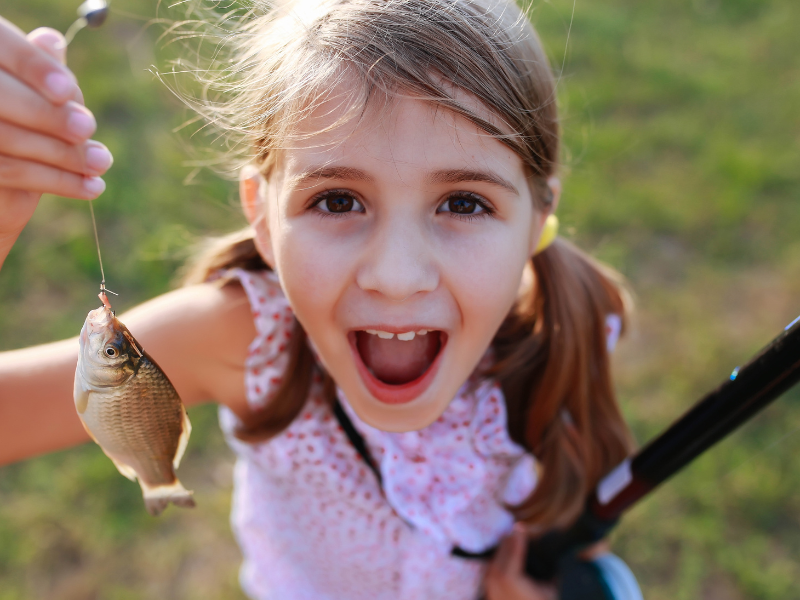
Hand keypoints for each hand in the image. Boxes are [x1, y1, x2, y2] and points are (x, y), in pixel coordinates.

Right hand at [0, 17, 112, 268]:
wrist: (4, 194)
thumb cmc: (21, 128)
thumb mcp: (33, 96)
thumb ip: (38, 70)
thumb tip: (51, 40)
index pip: (1, 46)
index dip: (33, 66)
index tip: (67, 90)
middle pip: (2, 96)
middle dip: (51, 115)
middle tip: (89, 129)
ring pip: (7, 138)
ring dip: (64, 154)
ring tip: (101, 162)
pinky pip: (13, 172)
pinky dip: (60, 182)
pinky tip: (91, 187)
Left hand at [484, 525, 556, 599]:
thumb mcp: (549, 588)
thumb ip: (549, 568)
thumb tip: (551, 551)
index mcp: (511, 577)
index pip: (514, 550)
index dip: (519, 538)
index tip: (522, 527)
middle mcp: (497, 580)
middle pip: (501, 552)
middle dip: (510, 540)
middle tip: (518, 530)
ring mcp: (490, 587)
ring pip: (494, 560)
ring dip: (503, 550)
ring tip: (512, 541)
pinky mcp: (488, 593)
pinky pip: (491, 570)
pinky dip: (498, 562)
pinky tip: (505, 557)